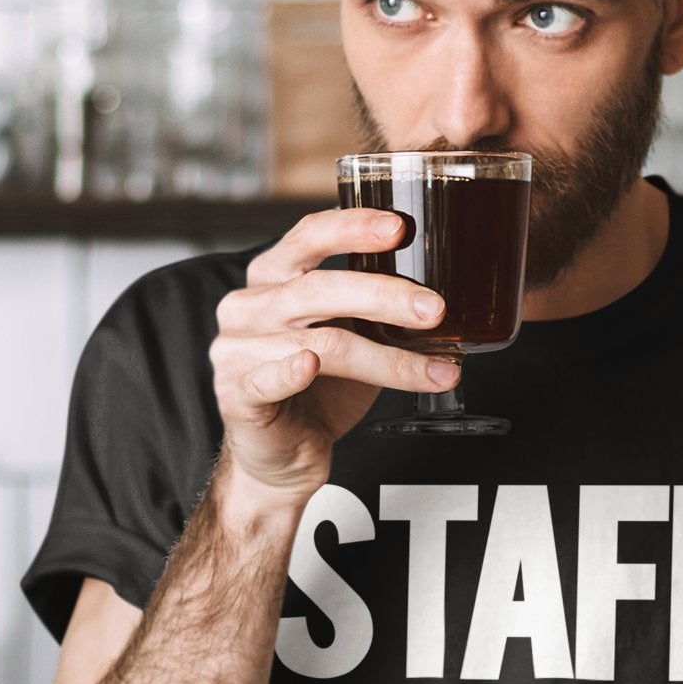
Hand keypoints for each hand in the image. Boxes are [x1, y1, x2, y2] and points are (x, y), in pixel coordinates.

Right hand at [210, 208, 459, 503]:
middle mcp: (249, 305)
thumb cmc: (319, 390)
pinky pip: (268, 378)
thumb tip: (445, 300)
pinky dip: (292, 371)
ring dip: (385, 357)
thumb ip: (375, 311)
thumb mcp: (351, 337)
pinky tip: (311, 367)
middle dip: (384, 295)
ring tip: (435, 369)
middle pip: (319, 288)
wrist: (282, 456)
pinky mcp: (236, 394)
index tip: (400, 227)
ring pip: (319, 342)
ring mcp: (236, 349)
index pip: (310, 236)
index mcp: (273, 277)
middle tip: (435, 308)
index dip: (353, 227)